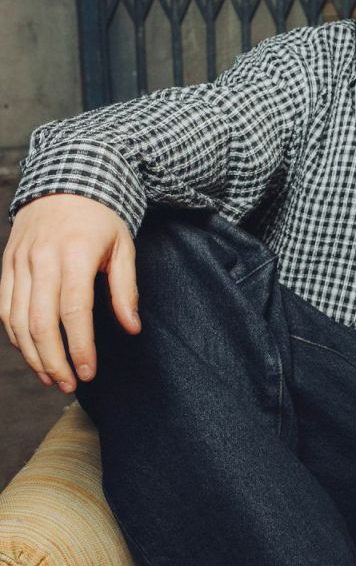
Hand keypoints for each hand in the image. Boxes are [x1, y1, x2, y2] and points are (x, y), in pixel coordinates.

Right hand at [0, 194, 140, 392]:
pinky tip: (32, 353)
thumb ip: (126, 289)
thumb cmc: (102, 218)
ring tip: (51, 378)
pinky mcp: (7, 264)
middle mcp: (42, 259)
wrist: (66, 180)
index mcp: (75, 255)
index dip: (80, 347)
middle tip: (69, 385)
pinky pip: (4, 307)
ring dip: (33, 355)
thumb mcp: (124, 247)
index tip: (88, 373)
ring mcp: (19, 261)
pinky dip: (15, 336)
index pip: (74, 311)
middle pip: (40, 322)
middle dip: (54, 361)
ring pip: (18, 320)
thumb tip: (132, 328)